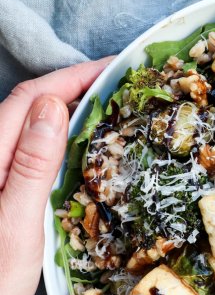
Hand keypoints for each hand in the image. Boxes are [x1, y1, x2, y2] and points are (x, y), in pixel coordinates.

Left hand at [0, 58, 112, 294]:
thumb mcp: (15, 225)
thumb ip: (29, 166)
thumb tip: (52, 108)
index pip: (33, 100)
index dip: (73, 78)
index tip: (115, 68)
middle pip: (34, 106)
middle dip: (77, 86)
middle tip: (122, 84)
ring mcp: (0, 174)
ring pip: (37, 125)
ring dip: (73, 108)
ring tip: (113, 106)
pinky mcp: (8, 189)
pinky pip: (39, 150)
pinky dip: (67, 137)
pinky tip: (89, 143)